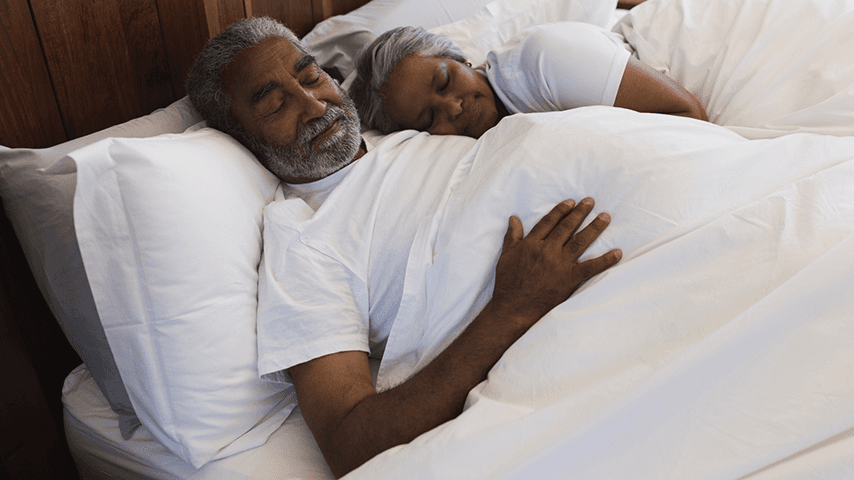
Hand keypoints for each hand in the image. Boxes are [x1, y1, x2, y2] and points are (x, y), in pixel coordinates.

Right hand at [491, 198, 620, 323]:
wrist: (513, 307)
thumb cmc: (507, 282)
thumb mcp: (506, 256)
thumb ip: (512, 236)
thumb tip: (513, 218)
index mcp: (531, 244)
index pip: (549, 222)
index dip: (561, 210)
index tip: (571, 202)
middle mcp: (547, 250)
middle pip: (567, 227)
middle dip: (580, 213)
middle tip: (591, 202)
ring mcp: (560, 264)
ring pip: (580, 241)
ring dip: (594, 227)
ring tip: (605, 217)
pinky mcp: (569, 278)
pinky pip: (591, 267)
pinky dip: (605, 260)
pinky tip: (617, 252)